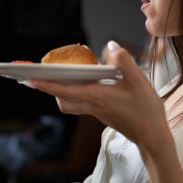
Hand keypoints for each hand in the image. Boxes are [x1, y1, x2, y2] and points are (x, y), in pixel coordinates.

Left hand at [29, 41, 168, 149]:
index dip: (45, 84)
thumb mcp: (138, 82)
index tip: (30, 79)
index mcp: (97, 97)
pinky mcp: (103, 114)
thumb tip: (111, 45)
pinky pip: (83, 103)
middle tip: (40, 77)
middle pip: (63, 101)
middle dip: (49, 90)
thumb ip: (124, 62)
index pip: (64, 90)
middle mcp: (93, 106)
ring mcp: (97, 112)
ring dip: (63, 92)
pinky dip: (78, 93)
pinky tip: (88, 82)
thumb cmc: (145, 111)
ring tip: (61, 77)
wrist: (152, 136)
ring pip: (72, 103)